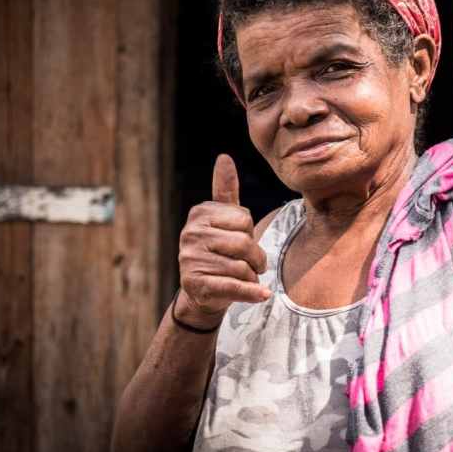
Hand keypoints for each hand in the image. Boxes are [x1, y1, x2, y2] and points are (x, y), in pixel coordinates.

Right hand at [176, 154, 270, 328]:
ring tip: (242, 277)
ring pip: (242, 267)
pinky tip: (262, 294)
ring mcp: (190, 260)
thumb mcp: (223, 219)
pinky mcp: (197, 285)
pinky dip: (252, 293)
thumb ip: (225, 190)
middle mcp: (190, 234)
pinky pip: (234, 286)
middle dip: (255, 257)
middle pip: (245, 242)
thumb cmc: (220, 249)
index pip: (244, 219)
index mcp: (199, 213)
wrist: (204, 291)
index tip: (239, 240)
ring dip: (251, 275)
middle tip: (250, 264)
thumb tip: (224, 157)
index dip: (250, 232)